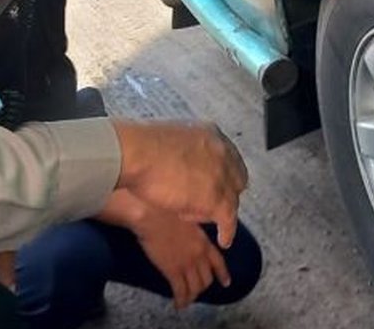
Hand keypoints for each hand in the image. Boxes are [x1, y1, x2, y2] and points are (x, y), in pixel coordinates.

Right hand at [112, 120, 247, 248]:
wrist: (136, 155)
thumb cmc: (140, 147)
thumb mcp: (170, 139)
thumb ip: (182, 150)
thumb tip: (176, 160)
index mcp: (211, 135)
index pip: (229, 158)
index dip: (221, 174)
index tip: (213, 183)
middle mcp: (223, 153)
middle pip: (237, 179)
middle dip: (224, 192)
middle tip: (209, 203)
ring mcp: (221, 176)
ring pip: (231, 201)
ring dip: (216, 211)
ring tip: (199, 218)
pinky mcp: (215, 199)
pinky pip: (228, 219)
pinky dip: (227, 231)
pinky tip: (224, 239)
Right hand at [133, 208, 230, 309]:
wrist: (154, 215)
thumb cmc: (167, 212)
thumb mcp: (189, 221)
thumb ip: (194, 233)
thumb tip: (192, 238)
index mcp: (204, 242)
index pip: (218, 262)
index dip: (223, 274)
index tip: (226, 282)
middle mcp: (199, 255)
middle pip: (207, 279)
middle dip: (203, 286)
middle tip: (198, 290)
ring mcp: (187, 264)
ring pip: (195, 288)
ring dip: (192, 297)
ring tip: (187, 300)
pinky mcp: (173, 271)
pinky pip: (181, 291)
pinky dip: (181, 301)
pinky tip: (178, 304)